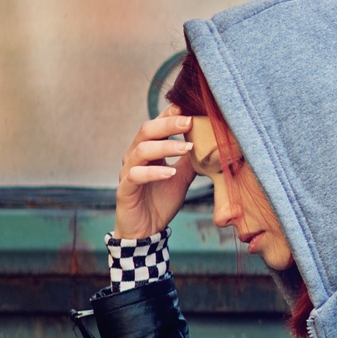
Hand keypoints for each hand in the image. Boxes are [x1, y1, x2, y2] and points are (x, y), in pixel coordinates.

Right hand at [116, 114, 196, 240]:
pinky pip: (135, 176)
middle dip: (168, 124)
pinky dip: (154, 172)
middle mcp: (135, 158)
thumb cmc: (162, 201)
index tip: (188, 107)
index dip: (170, 115)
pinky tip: (169, 172)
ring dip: (165, 147)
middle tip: (189, 121)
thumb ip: (190, 159)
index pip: (156, 126)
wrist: (146, 230)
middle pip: (146, 132)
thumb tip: (212, 143)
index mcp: (148, 151)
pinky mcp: (125, 190)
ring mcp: (128, 172)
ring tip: (186, 147)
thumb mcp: (182, 176)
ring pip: (141, 151)